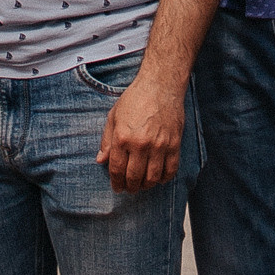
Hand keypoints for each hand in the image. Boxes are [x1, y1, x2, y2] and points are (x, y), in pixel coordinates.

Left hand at [97, 65, 187, 192]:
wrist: (160, 85)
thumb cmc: (135, 99)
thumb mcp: (114, 116)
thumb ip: (107, 140)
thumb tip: (101, 161)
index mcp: (122, 137)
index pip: (117, 169)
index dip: (116, 182)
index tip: (117, 187)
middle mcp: (140, 144)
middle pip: (134, 177)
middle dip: (130, 187)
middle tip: (129, 189)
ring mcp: (159, 145)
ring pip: (152, 178)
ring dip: (146, 186)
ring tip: (142, 185)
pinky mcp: (174, 144)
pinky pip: (170, 171)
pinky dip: (163, 179)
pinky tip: (158, 178)